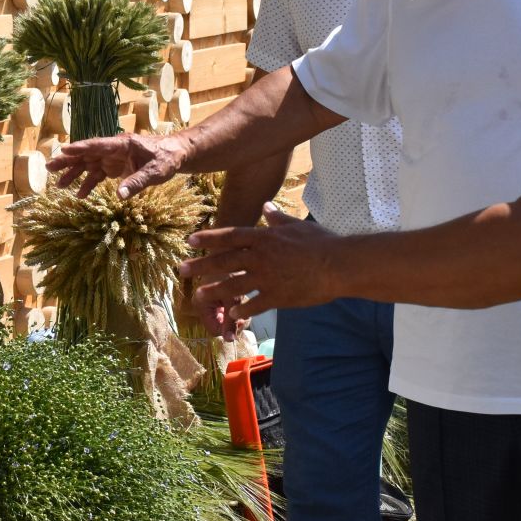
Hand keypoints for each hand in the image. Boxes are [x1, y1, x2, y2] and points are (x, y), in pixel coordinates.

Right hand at [48, 131, 189, 198]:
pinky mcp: (117, 166)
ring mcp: (114, 158)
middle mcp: (115, 149)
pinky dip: (89, 183)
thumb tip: (119, 195)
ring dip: (74, 173)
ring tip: (58, 184)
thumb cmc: (167, 159)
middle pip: (87, 154)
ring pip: (89, 164)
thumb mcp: (155, 172)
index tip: (64, 150)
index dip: (80, 148)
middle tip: (50, 167)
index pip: (97, 145)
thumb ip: (137, 182)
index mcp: (123, 144)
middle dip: (68, 160)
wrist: (176, 155)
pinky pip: (99, 175)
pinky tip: (80, 194)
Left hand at [180, 204, 341, 324]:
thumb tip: (266, 207)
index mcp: (264, 237)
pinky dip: (241, 310)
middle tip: (181, 270)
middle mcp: (260, 257)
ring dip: (214, 290)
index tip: (191, 240)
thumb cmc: (321, 242)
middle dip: (201, 265)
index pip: (230, 236)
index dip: (208, 238)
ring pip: (233, 285)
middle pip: (224, 261)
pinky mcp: (277, 296)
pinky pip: (254, 305)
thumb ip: (277, 218)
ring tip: (199, 294)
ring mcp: (267, 278)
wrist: (339, 265)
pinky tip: (231, 314)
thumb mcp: (296, 225)